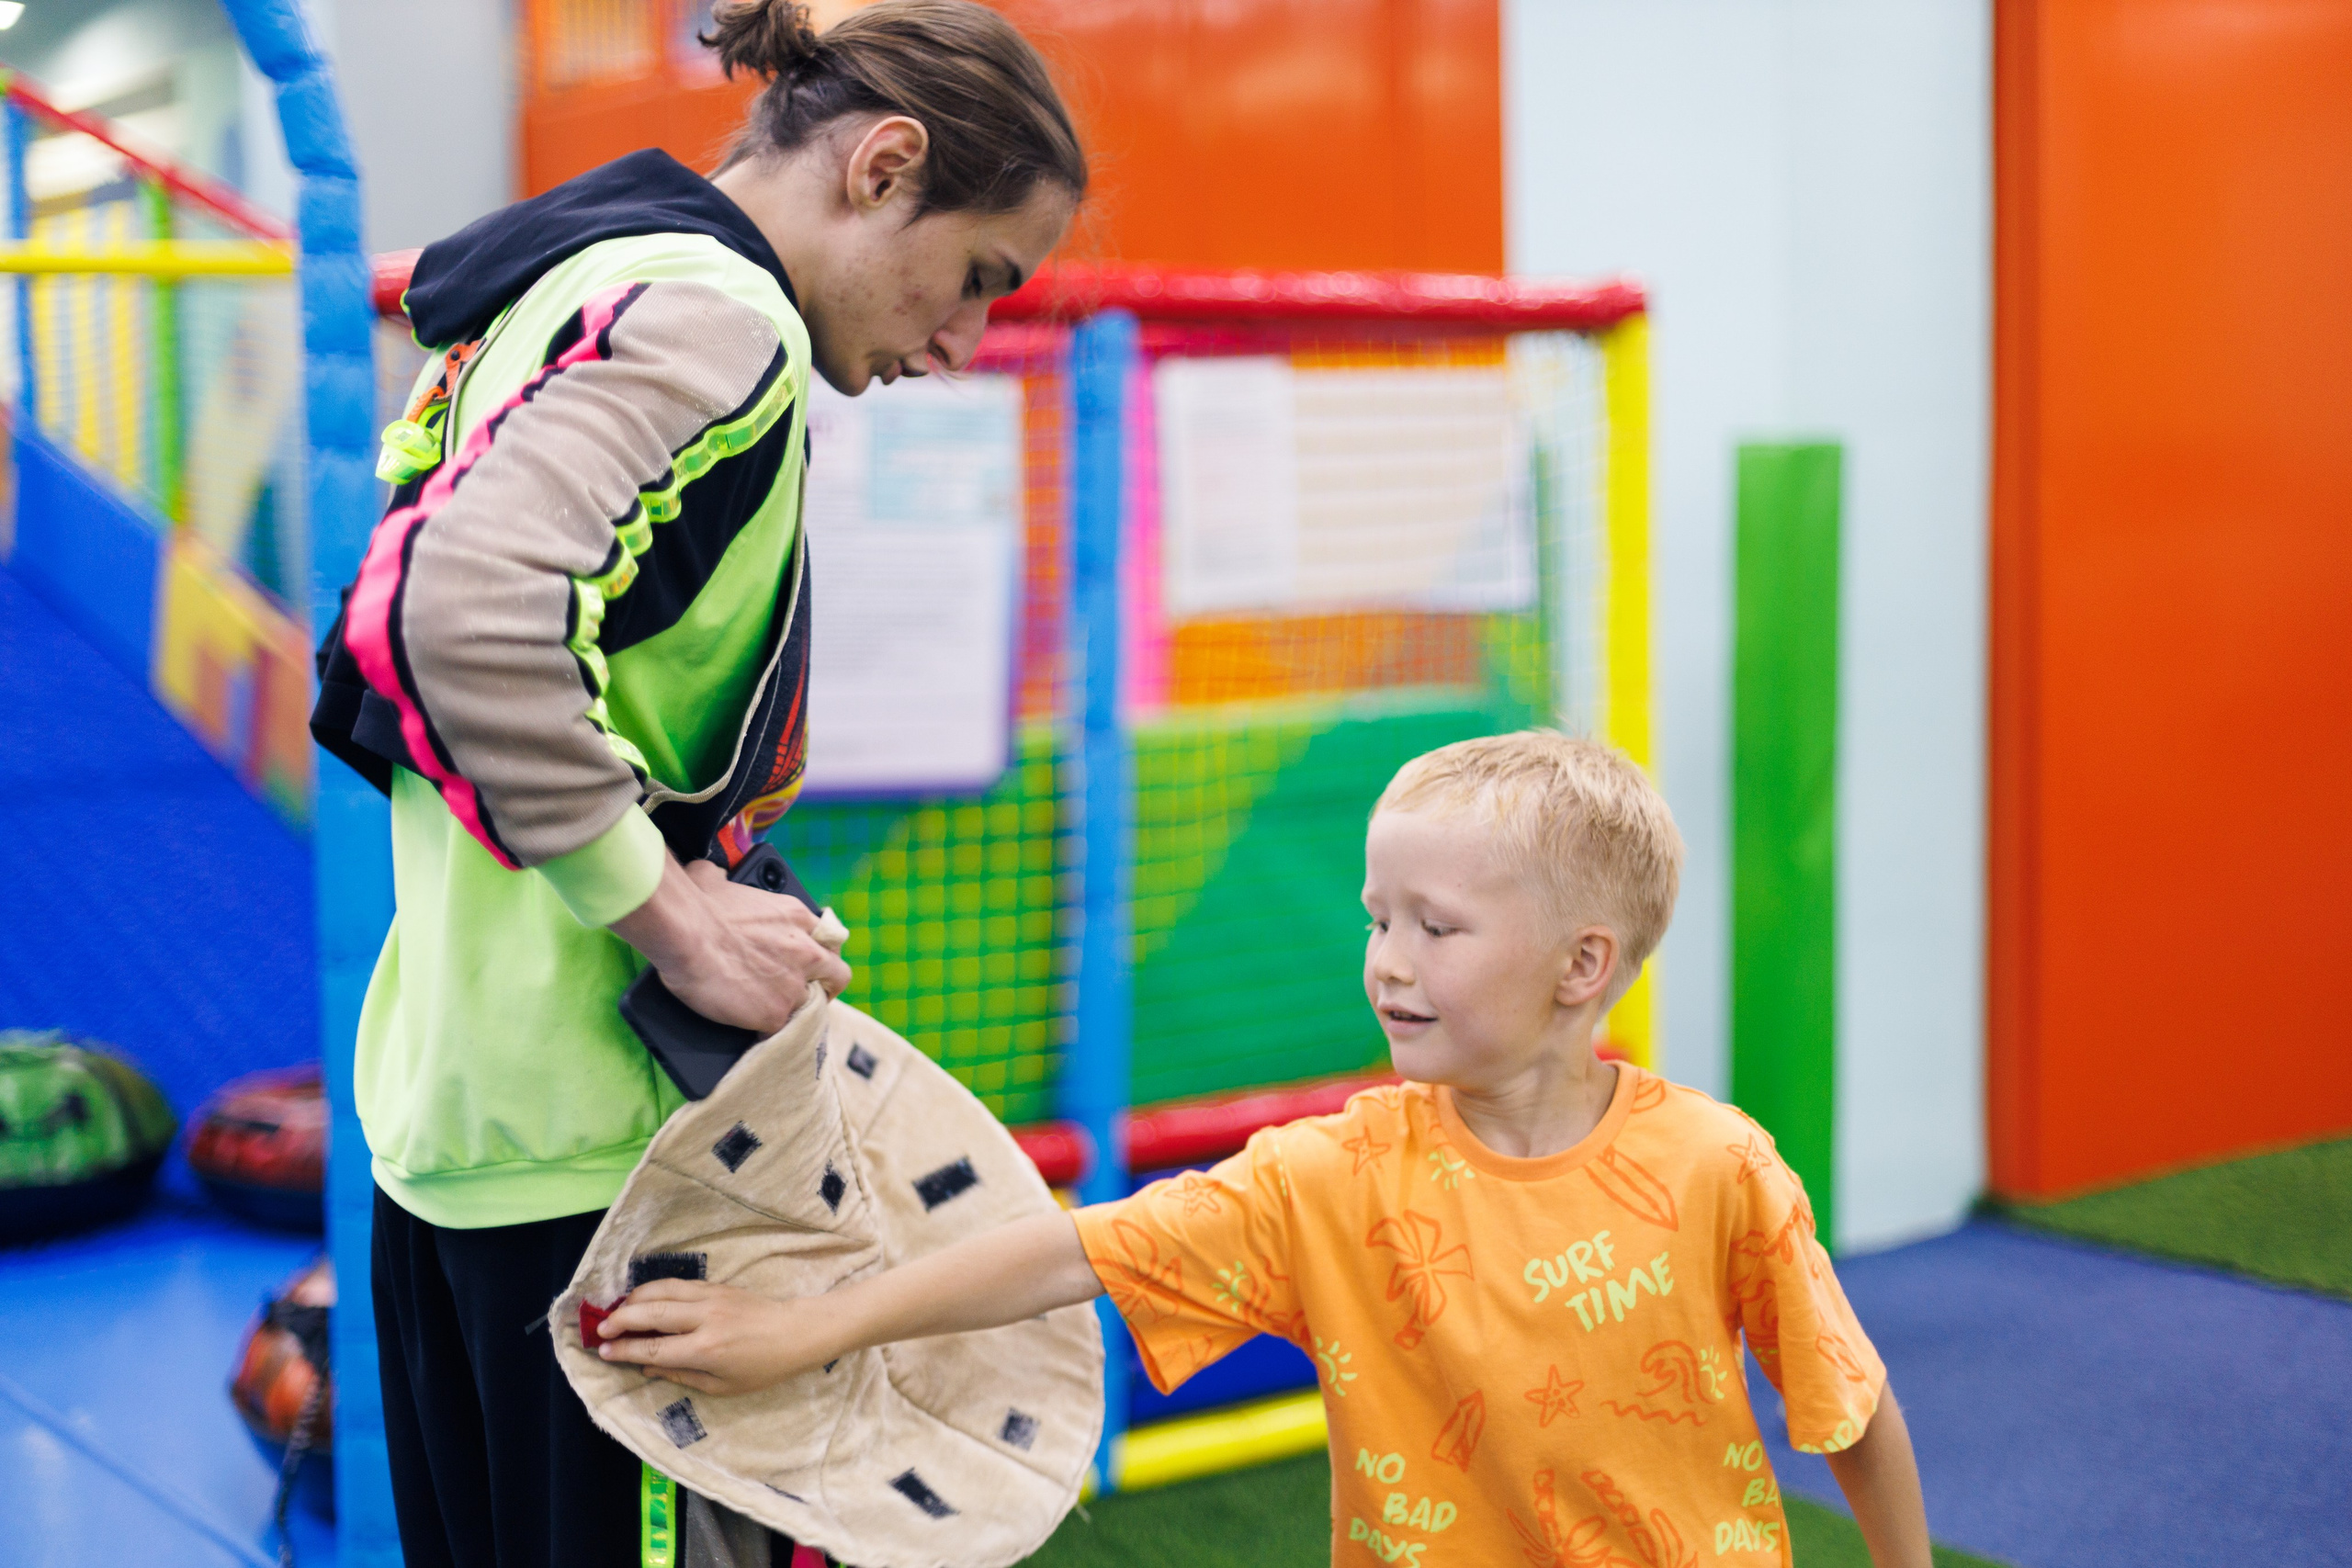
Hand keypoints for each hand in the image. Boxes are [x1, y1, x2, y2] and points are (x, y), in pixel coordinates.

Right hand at [595, 1278, 829, 1395]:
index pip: (653, 1347)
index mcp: (705, 1350)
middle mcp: (703, 1319)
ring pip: (662, 1291)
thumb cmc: (762, 1367)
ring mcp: (710, 1298)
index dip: (625, 1349)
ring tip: (617, 1310)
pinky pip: (678, 1284)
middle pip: (651, 1313)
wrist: (797, 1332)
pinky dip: (655, 1288)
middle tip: (600, 1328)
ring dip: (634, 1299)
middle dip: (621, 1320)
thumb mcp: (722, 1385)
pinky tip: (644, 1297)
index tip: (603, 1350)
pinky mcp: (716, 1286)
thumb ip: (680, 1375)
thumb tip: (646, 1366)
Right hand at [609, 855, 851, 1032]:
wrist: (686, 932)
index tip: (805, 961)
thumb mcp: (717, 879)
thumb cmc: (696, 903)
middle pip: (838, 975)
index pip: (826, 939)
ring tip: (770, 1014)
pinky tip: (751, 1027)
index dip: (817, 953)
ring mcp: (793, 985)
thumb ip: (725, 881)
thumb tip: (714, 877)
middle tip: (803, 994)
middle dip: (825, 987)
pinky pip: (780, 1029)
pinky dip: (766, 1029)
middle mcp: (805, 951)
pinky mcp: (775, 1013)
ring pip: (811, 1008)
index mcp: (796, 917)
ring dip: (794, 1011)